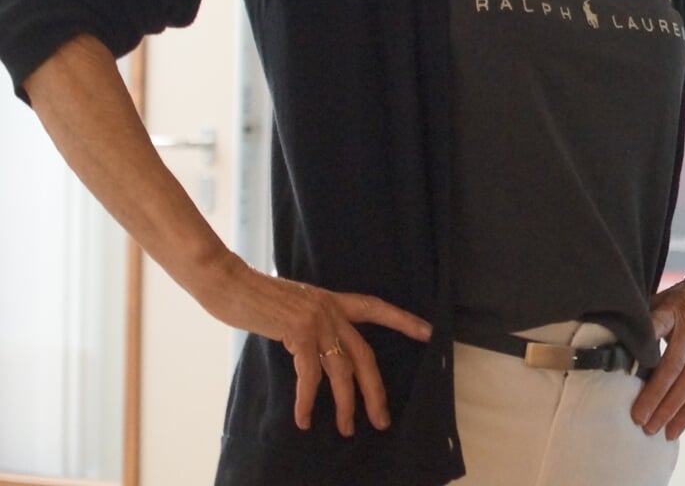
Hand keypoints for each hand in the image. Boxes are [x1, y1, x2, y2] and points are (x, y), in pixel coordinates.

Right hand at [197, 255, 430, 435]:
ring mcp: (317, 321)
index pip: (377, 308)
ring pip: (342, 371)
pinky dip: (308, 400)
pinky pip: (310, 375)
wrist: (229, 282)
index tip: (428, 333)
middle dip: (375, 391)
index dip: (403, 321)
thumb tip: (314, 347)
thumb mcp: (293, 306)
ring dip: (345, 405)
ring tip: (346, 429)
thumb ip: (310, 324)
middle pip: (365, 355)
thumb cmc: (255, 296)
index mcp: (333, 300)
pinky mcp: (297, 333)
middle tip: (382, 419)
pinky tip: (304, 419)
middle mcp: (332, 310)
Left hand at [632, 257, 684, 438]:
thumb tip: (620, 332)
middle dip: (653, 396)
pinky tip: (675, 428)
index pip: (656, 326)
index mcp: (677, 310)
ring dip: (669, 410)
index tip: (624, 368)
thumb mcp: (674, 293)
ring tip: (652, 430)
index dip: (641, 346)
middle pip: (671, 369)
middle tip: (636, 419)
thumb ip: (651, 314)